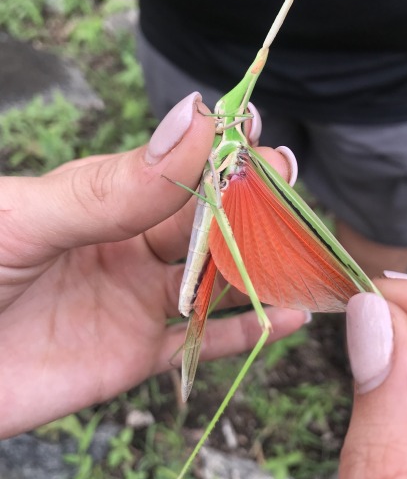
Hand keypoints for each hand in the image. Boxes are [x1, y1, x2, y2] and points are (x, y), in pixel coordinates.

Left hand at [0, 92, 305, 438]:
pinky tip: (293, 318)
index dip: (218, 151)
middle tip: (291, 184)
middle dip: (249, 204)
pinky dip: (245, 335)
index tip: (258, 133)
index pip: (175, 169)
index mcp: (101, 199)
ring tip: (307, 249)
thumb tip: (192, 121)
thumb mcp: (24, 218)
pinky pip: (199, 345)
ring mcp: (133, 302)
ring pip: (213, 281)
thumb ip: (110, 185)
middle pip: (205, 222)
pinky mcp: (132, 357)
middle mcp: (127, 246)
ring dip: (260, 265)